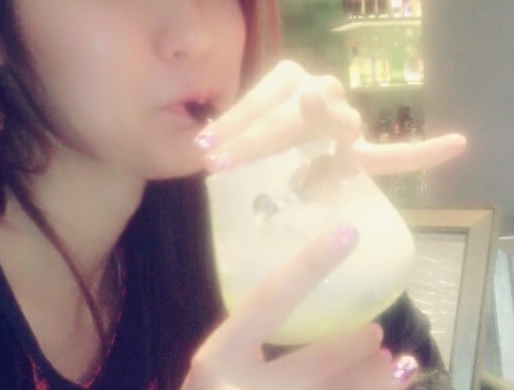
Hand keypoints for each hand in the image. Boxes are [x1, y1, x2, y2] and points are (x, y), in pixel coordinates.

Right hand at [182, 225, 419, 389]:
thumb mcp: (216, 370)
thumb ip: (249, 344)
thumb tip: (308, 317)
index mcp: (218, 357)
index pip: (270, 298)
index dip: (311, 264)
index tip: (347, 234)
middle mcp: (240, 388)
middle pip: (314, 363)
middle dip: (352, 347)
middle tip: (377, 334)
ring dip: (369, 384)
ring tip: (390, 370)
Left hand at [195, 60, 465, 173]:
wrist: (275, 129)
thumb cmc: (248, 130)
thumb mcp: (229, 125)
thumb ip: (224, 130)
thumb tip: (200, 146)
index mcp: (290, 77)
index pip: (263, 98)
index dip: (233, 121)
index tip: (204, 147)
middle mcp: (321, 89)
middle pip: (296, 113)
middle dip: (256, 140)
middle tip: (219, 162)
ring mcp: (344, 118)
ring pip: (336, 130)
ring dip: (313, 154)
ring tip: (301, 177)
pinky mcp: (359, 149)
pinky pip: (394, 154)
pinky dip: (423, 152)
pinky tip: (458, 143)